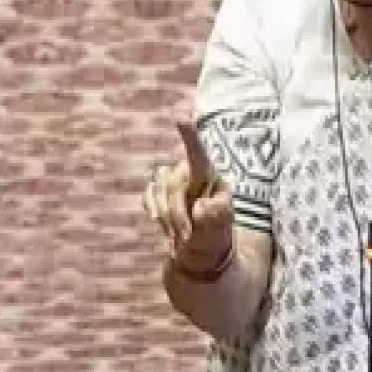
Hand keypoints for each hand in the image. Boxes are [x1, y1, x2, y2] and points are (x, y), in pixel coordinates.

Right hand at [144, 121, 233, 271]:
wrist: (200, 252)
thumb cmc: (215, 235)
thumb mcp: (222, 228)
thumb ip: (215, 216)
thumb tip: (200, 206)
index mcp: (210, 176)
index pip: (199, 154)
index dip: (189, 136)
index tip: (181, 119)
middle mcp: (190, 172)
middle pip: (172, 184)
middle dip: (177, 214)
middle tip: (187, 236)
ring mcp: (173, 180)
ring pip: (158, 191)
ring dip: (167, 217)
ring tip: (182, 234)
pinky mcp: (158, 191)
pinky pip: (149, 195)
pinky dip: (155, 212)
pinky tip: (164, 223)